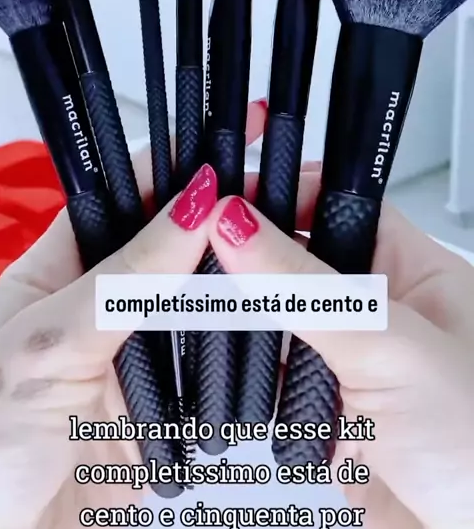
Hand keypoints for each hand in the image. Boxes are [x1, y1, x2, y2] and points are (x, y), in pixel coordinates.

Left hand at [0, 101, 265, 528]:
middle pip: (176, 243)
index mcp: (62, 270)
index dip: (176, 163)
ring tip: (292, 253)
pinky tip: (280, 326)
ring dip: (243, 284)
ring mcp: (140, 353)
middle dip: (225, 221)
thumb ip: (125, 279)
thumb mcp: (48, 347)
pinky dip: (251, 347)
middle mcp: (105, 304)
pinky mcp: (169, 405)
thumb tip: (195, 206)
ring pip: (207, 300)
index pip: (126, 193)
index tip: (231, 142)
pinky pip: (220, 363)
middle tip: (282, 198)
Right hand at [208, 167, 473, 528]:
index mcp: (415, 272)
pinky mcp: (330, 413)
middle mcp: (382, 312)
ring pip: (279, 321)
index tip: (226, 198)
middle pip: (300, 262)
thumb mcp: (390, 350)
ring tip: (194, 306)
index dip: (284, 194)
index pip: (339, 206)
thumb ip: (308, 290)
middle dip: (250, 258)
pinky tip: (219, 367)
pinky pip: (274, 379)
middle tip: (193, 250)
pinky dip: (245, 376)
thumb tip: (238, 226)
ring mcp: (353, 363)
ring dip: (242, 320)